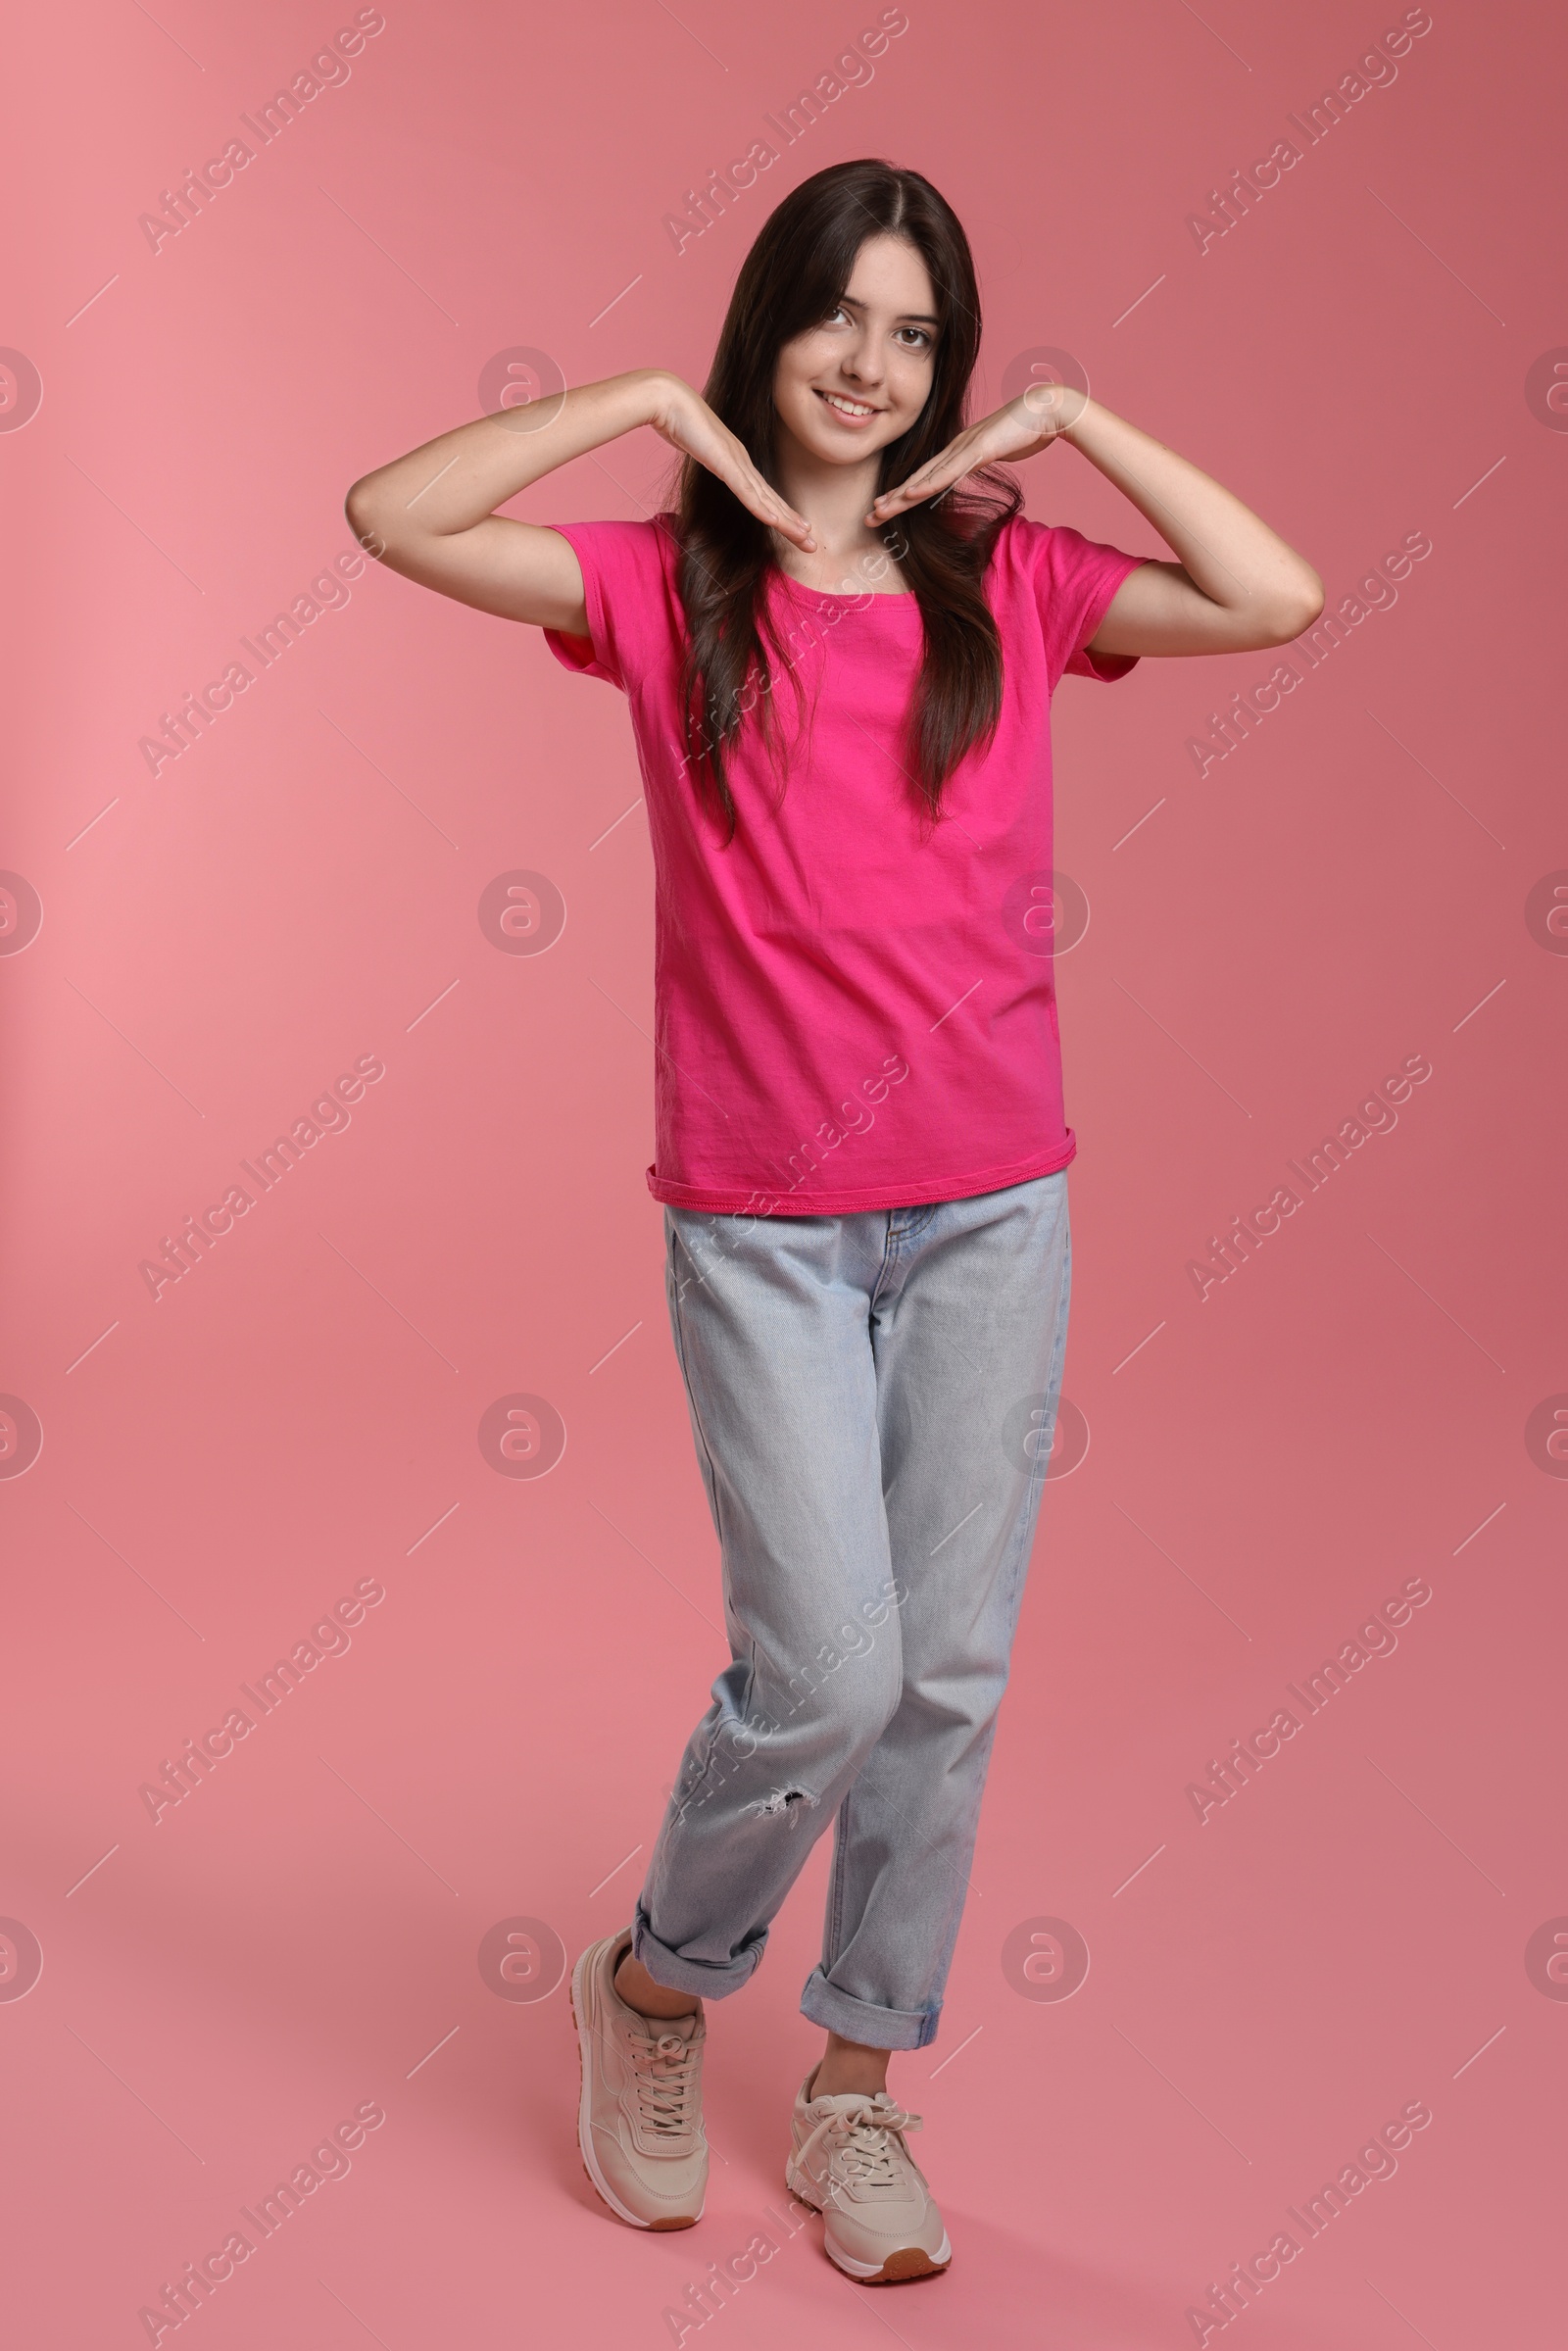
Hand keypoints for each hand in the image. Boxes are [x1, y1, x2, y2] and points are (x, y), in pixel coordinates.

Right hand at [648, 373, 816, 550]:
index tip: (798, 529)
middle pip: (771, 499)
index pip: (763, 494)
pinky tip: (775, 522)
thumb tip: (706, 458)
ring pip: (765, 499)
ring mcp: (735, 461)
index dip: (782, 513)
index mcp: (736, 460)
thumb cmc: (678, 420)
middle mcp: (742, 461)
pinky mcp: (723, 462)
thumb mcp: (697, 447)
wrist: (667, 400)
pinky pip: (745, 491)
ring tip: (805, 538)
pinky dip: (761, 507)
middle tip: (812, 543)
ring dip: (786, 521)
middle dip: (793, 523)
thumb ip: (706, 455)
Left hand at [866, 383, 1089, 523]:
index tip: (884, 509)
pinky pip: (948, 471)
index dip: (903, 494)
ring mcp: (965, 448)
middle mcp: (957, 448)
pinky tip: (909, 495)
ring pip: (926, 477)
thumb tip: (971, 468)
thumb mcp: (998, 451)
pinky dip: (927, 484)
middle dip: (892, 499)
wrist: (1050, 409)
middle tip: (869, 517)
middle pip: (918, 478)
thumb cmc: (1029, 429)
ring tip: (879, 511)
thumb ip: (981, 460)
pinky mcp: (978, 449)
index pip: (926, 477)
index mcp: (960, 450)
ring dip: (901, 496)